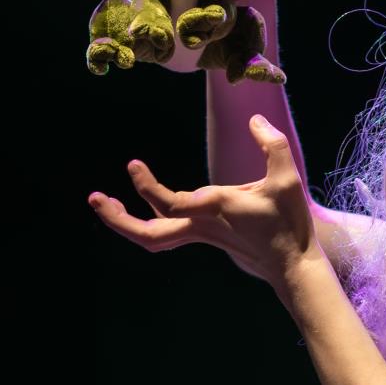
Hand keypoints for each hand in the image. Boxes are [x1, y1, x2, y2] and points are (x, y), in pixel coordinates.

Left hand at [87, 115, 317, 286]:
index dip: (147, 187)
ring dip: (126, 221)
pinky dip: (147, 219)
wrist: (291, 264)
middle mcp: (201, 226)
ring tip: (105, 201)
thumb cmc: (288, 222)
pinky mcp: (205, 236)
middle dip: (118, 218)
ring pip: (153, 236)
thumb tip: (255, 120)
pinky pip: (165, 232)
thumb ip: (273, 145)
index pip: (170, 203)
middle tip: (94, 198)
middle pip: (149, 233)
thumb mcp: (287, 179)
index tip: (132, 166)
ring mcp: (201, 234)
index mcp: (215, 210)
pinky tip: (148, 203)